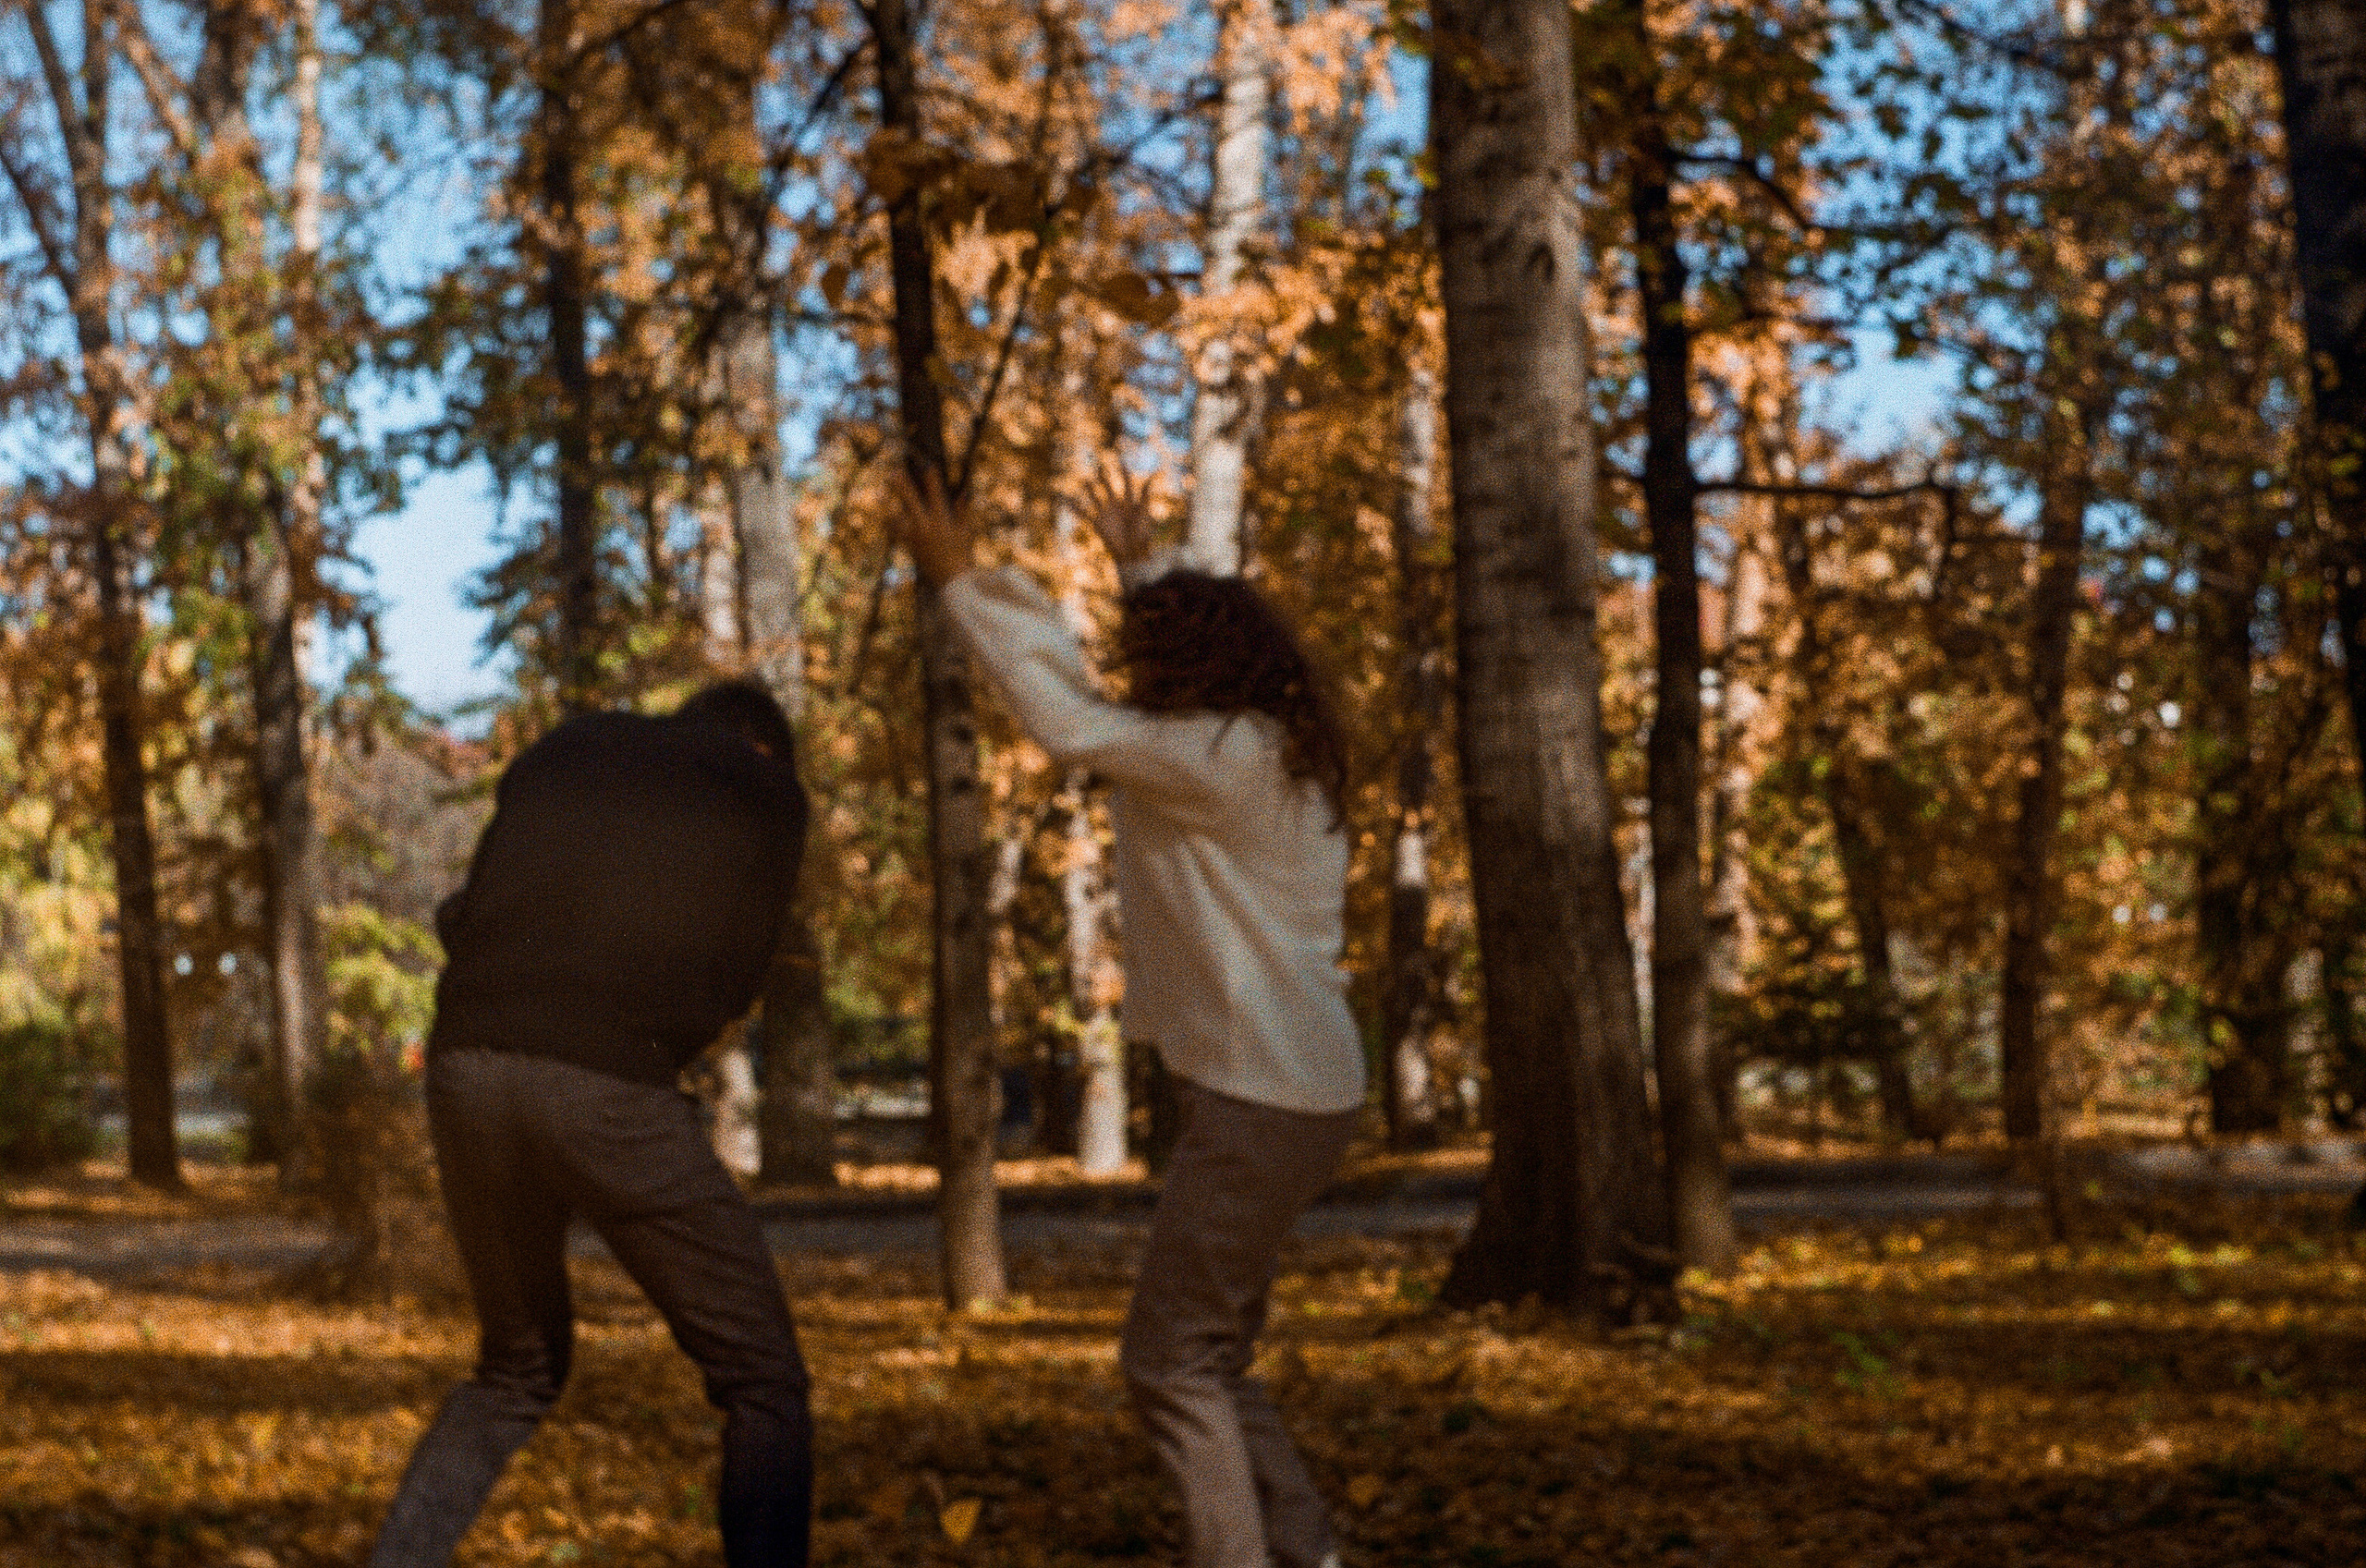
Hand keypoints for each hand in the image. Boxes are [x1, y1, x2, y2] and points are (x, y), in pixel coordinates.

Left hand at [890, 465, 973, 586]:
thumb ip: (963, 511)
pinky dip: (891, 524)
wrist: (951, 581)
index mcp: (942, 520)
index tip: (928, 465)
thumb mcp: (966, 532)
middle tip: (893, 473)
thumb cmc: (962, 555)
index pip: (936, 495)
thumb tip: (965, 493)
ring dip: (889, 505)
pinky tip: (886, 517)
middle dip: (901, 486)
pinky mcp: (909, 546)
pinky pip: (896, 533)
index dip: (931, 479)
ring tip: (880, 495)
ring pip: (897, 516)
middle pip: (910, 501)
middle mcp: (926, 526)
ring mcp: (915, 537)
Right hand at [1071, 452, 1160, 568]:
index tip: (1121, 461)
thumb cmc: (1141, 533)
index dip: (1124, 473)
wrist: (1132, 551)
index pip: (1127, 484)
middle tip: (1099, 466)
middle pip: (1108, 487)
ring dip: (1089, 489)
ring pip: (1095, 497)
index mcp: (1130, 502)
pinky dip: (1074, 508)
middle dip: (1104, 477)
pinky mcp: (1097, 522)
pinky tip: (1066, 501)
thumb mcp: (1144, 512)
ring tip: (1084, 480)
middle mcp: (1116, 505)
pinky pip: (1084, 513)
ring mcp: (1106, 513)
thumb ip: (1146, 494)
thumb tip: (1151, 477)